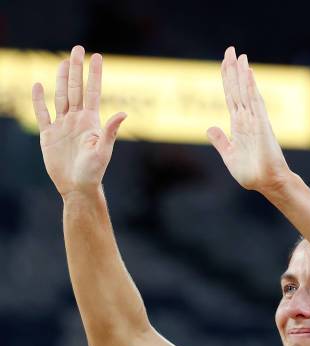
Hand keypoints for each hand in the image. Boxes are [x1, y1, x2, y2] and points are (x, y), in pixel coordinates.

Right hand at [32, 45, 126, 197]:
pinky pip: (42, 113)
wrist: (77, 187)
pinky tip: (39, 86)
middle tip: (78, 48)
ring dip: (62, 79)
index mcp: (91, 122)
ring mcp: (63, 126)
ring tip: (63, 62)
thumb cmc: (94, 171)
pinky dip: (39, 100)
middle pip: (75, 88)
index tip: (98, 56)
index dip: (94, 74)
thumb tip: (123, 112)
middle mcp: (77, 120)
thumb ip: (111, 130)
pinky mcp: (49, 135)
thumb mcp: (104, 150)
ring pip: (61, 96)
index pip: (93, 92)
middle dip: (76, 68)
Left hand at [207, 47, 289, 194]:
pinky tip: (247, 73)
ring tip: (239, 55)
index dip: (227, 80)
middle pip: (237, 90)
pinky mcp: (262, 126)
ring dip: (242, 74)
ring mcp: (255, 121)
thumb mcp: (229, 155)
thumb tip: (209, 127)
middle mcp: (247, 119)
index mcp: (238, 125)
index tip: (225, 62)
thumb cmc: (251, 173)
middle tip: (230, 49)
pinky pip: (255, 103)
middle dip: (233, 70)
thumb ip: (220, 141)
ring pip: (246, 92)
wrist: (266, 183)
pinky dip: (251, 88)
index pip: (231, 97)